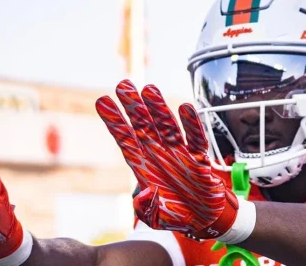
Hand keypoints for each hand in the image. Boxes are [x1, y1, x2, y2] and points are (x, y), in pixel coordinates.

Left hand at [95, 80, 238, 238]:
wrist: (203, 220)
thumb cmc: (176, 214)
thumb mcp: (156, 217)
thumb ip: (147, 208)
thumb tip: (144, 194)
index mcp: (143, 167)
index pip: (126, 140)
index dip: (115, 121)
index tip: (102, 101)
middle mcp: (159, 155)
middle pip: (144, 127)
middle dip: (134, 107)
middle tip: (123, 85)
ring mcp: (179, 154)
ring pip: (168, 127)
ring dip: (160, 109)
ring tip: (150, 90)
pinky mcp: (199, 158)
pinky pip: (196, 139)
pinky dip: (192, 125)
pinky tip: (186, 108)